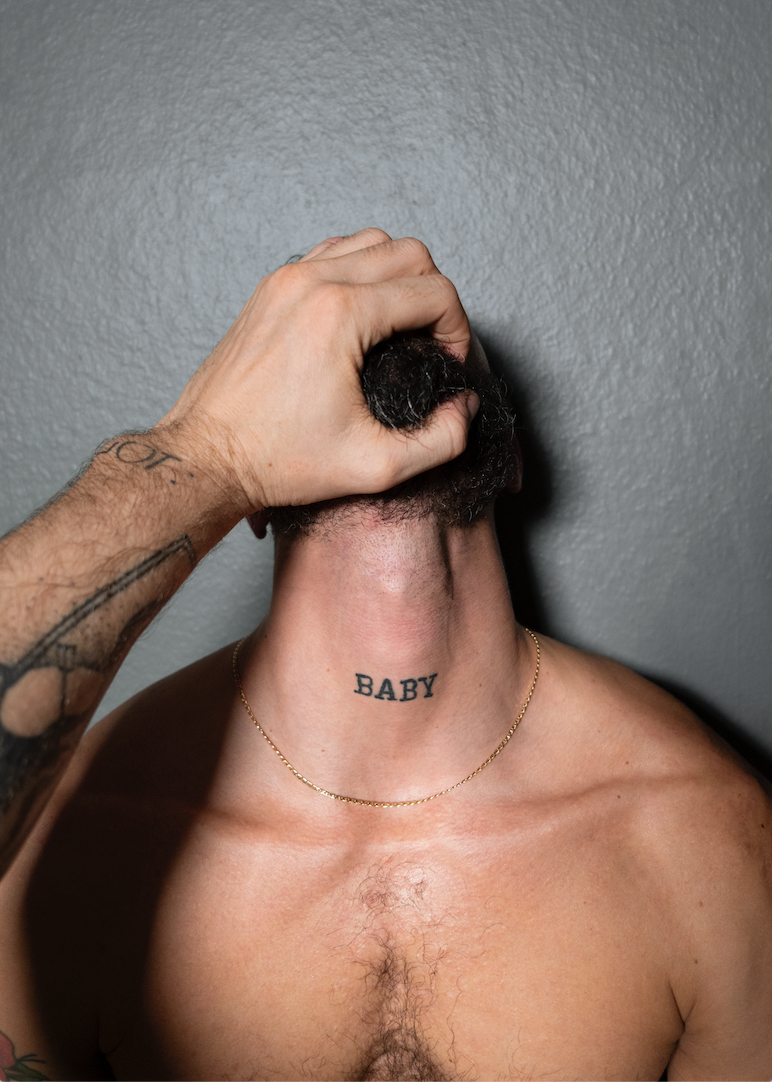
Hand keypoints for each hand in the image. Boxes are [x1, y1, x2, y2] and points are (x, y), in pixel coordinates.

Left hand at [156, 228, 477, 512]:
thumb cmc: (278, 461)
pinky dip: (361, 272)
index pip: (435, 292)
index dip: (459, 331)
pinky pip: (333, 253)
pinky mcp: (271, 287)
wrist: (207, 457)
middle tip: (433, 344)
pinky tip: (364, 317)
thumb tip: (463, 407)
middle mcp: (312, 282)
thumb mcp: (374, 467)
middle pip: (410, 253)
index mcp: (340, 316)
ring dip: (400, 278)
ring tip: (402, 328)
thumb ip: (440, 441)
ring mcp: (287, 279)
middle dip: (436, 297)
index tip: (448, 366)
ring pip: (372, 242)